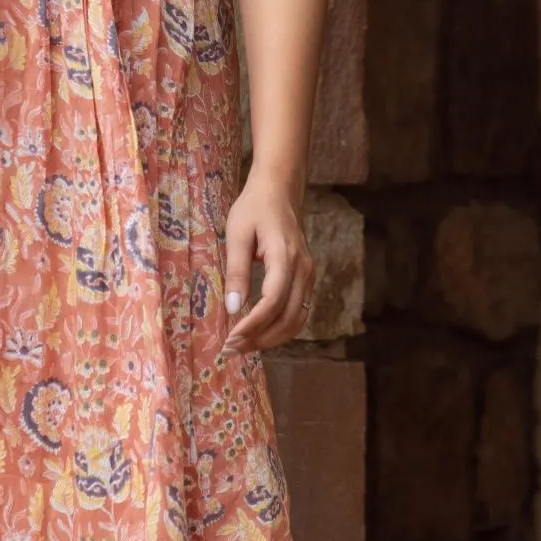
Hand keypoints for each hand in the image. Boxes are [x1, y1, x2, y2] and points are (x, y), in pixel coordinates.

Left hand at [220, 175, 312, 354]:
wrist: (280, 190)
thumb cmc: (254, 208)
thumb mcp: (237, 235)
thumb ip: (236, 272)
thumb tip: (232, 308)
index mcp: (285, 256)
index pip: (272, 301)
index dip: (253, 325)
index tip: (231, 339)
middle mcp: (303, 269)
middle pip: (288, 317)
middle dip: (260, 339)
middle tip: (231, 351)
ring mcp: (309, 275)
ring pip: (296, 320)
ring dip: (271, 338)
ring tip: (243, 347)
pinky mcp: (307, 278)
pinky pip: (298, 311)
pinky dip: (280, 328)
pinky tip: (259, 333)